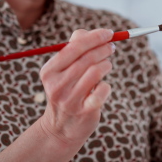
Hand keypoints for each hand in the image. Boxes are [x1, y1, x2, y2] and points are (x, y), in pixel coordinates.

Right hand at [38, 29, 114, 146]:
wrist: (61, 128)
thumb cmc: (66, 91)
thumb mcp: (62, 71)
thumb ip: (74, 48)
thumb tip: (89, 33)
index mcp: (49, 71)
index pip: (74, 46)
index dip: (94, 37)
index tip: (109, 33)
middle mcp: (57, 85)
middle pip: (87, 58)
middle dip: (104, 48)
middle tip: (112, 47)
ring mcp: (70, 99)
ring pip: (96, 71)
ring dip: (106, 65)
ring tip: (106, 66)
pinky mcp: (84, 111)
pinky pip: (103, 90)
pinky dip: (106, 85)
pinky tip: (102, 87)